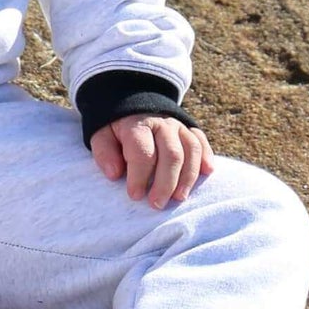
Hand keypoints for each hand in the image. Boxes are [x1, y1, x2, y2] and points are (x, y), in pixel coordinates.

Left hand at [90, 114, 214, 208]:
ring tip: (179, 198)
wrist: (131, 104)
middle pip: (171, 155)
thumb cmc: (115, 128)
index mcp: (137, 125)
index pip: (142, 152)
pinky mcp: (189, 128)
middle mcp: (161, 123)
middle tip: (157, 204)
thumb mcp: (101, 135)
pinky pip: (202, 142)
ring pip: (191, 150)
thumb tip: (114, 174)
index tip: (135, 195)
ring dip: (188, 177)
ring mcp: (178, 125)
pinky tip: (206, 173)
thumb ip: (104, 152)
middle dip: (166, 183)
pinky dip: (206, 157)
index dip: (139, 176)